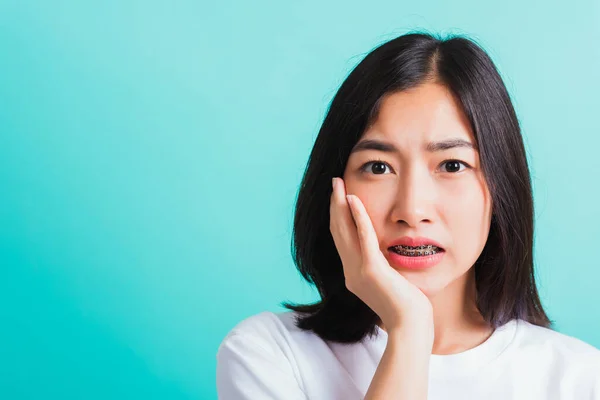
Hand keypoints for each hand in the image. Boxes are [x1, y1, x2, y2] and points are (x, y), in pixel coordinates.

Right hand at [329, 177, 433, 337]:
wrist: (410, 327)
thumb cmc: (408, 308)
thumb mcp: (391, 282)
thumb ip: (384, 267)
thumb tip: (387, 253)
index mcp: (354, 274)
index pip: (341, 239)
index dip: (338, 216)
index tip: (339, 197)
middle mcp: (350, 271)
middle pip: (337, 231)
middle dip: (334, 205)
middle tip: (334, 183)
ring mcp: (358, 271)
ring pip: (344, 231)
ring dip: (340, 205)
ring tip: (338, 184)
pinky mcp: (372, 270)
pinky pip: (363, 238)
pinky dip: (357, 217)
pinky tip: (353, 200)